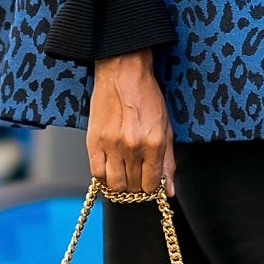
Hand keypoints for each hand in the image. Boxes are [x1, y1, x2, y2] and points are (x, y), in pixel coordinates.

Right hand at [87, 51, 174, 195]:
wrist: (123, 73)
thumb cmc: (147, 97)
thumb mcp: (166, 127)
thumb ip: (167, 161)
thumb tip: (168, 190)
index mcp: (154, 143)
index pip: (151, 185)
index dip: (151, 188)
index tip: (149, 182)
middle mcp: (133, 147)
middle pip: (133, 186)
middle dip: (137, 186)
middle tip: (137, 177)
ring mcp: (111, 145)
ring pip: (114, 184)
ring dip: (120, 184)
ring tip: (123, 174)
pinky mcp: (94, 141)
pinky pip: (96, 173)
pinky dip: (103, 177)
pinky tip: (110, 169)